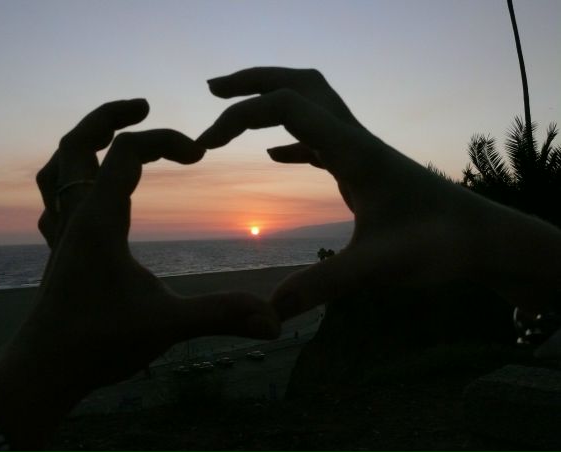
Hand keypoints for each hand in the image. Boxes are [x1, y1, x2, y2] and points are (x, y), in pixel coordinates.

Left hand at [0, 99, 279, 450]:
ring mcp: (62, 232)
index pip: (125, 152)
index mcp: (100, 221)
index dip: (164, 140)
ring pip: (58, 168)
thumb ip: (221, 315)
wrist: (44, 374)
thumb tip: (273, 321)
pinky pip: (54, 198)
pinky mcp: (59, 250)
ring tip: (114, 136)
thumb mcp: (167, 326)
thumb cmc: (98, 346)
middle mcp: (75, 217)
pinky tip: (90, 189)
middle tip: (143, 106)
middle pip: (77, 144)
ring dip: (84, 143)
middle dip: (109, 117)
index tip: (199, 155)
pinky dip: (70, 178)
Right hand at [198, 67, 560, 319]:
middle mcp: (354, 140)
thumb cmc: (441, 246)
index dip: (238, 116)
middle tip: (212, 89)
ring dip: (271, 102)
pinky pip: (321, 140)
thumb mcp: (379, 268)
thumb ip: (322, 286)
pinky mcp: (364, 169)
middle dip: (252, 80)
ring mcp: (360, 152)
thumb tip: (270, 312)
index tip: (205, 147)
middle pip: (299, 84)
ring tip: (234, 113)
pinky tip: (274, 155)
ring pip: (312, 106)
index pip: (285, 105)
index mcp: (352, 150)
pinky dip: (290, 139)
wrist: (482, 240)